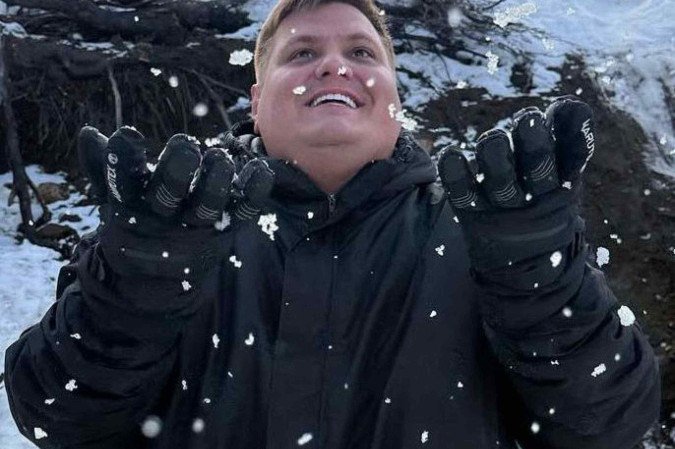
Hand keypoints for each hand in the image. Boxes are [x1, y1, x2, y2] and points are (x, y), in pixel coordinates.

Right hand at [77, 126, 273, 281]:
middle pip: (169, 195)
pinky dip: (254, 191)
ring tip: (220, 157)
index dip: (123, 160)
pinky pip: (244, 211)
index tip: (128, 136)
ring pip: (207, 206)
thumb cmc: (134, 224)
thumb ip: (102, 167)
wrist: (153, 282)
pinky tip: (262, 169)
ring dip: (216, 180)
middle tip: (185, 144)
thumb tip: (88, 133)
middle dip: (177, 170)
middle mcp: (163, 219)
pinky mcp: (225, 230)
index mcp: (131, 208)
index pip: (123, 182)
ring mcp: (196, 227)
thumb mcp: (113, 198)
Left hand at [438, 96, 594, 289]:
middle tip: (527, 118)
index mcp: (564, 183)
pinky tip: (450, 154)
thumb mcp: (566, 176)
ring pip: (502, 181)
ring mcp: (504, 207)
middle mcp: (536, 196)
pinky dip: (455, 175)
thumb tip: (569, 105)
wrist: (528, 265)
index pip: (572, 155)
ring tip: (493, 138)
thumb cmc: (546, 204)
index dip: (569, 132)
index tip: (560, 109)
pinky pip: (463, 193)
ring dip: (497, 155)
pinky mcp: (473, 213)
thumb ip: (569, 139)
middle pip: (537, 167)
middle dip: (532, 142)